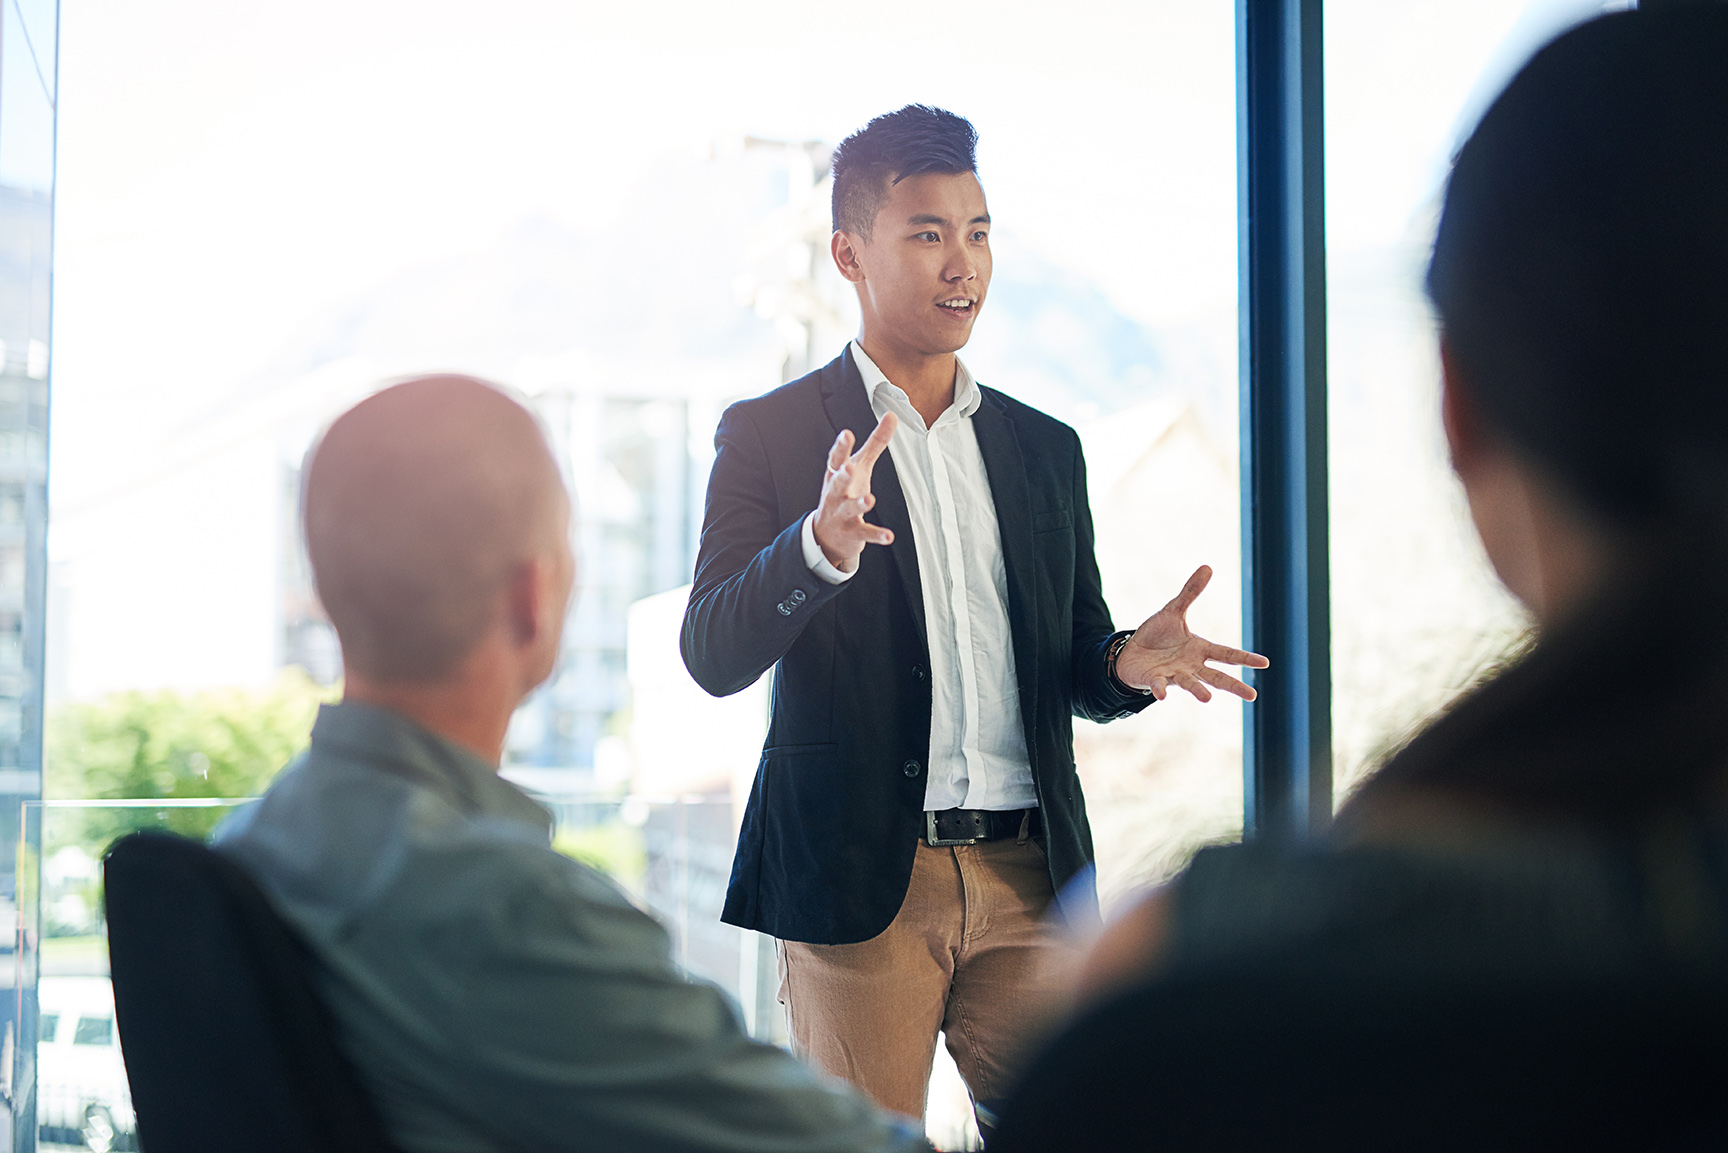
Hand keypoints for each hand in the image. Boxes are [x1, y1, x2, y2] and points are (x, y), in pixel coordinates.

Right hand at [812, 412, 898, 571]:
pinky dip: (876, 534)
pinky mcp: (852, 532)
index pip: (836, 459)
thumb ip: (876, 442)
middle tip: (849, 468)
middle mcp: (836, 493)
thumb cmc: (845, 491)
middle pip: (837, 483)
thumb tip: (892, 415)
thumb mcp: (860, 465)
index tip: (846, 434)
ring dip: (858, 504)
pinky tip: (889, 536)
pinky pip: (864, 532)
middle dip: (842, 476)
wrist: (827, 534)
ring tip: (870, 499)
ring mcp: (842, 513)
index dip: (841, 447)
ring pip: (849, 508)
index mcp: (837, 474)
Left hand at [1115, 565, 1268, 701]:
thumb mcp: (1174, 610)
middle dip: (1233, 686)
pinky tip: (1161, 696)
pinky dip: (1159, 689)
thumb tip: (1208, 566)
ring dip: (1198, 690)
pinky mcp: (1154, 680)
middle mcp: (1191, 665)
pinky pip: (1158, 685)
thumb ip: (1190, 592)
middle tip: (1252, 696)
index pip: (1227, 654)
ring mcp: (1174, 674)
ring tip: (1207, 698)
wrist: (1132, 652)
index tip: (1265, 663)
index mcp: (1200, 649)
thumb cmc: (1157, 635)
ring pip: (1190, 683)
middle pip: (1216, 677)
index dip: (1245, 658)